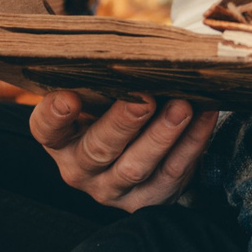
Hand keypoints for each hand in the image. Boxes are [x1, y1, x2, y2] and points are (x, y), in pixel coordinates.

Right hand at [30, 91, 219, 209]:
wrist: (143, 154)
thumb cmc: (115, 111)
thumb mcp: (99, 99)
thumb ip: (103, 80)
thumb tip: (129, 51)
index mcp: (61, 140)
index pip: (46, 129)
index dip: (54, 115)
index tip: (68, 97)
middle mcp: (80, 169)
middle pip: (98, 149)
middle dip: (123, 123)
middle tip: (145, 99)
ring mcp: (113, 189)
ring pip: (136, 166)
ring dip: (161, 136)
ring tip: (182, 107)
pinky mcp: (147, 200)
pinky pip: (172, 173)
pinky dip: (191, 144)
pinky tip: (205, 116)